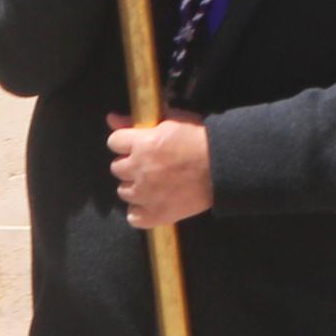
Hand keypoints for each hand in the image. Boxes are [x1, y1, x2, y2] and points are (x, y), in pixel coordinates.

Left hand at [107, 111, 211, 227]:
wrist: (224, 166)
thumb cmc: (200, 138)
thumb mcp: (171, 120)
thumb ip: (137, 121)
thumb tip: (110, 118)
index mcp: (142, 144)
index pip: (114, 142)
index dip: (126, 142)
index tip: (137, 144)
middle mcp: (139, 170)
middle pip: (117, 168)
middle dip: (130, 164)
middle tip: (148, 163)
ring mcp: (146, 195)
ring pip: (124, 192)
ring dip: (135, 186)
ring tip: (153, 182)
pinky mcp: (156, 214)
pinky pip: (133, 217)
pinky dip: (140, 211)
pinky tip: (151, 202)